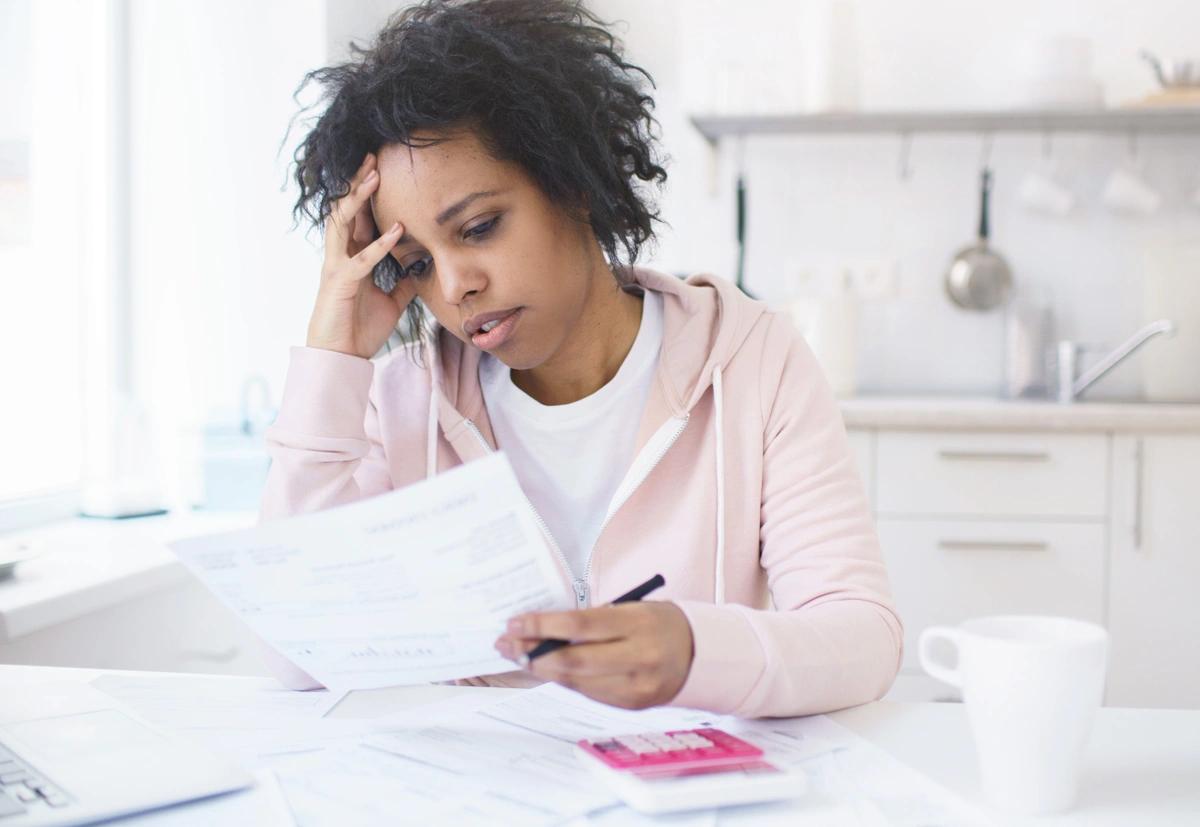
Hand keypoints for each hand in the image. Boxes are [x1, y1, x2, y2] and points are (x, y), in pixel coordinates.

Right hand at [306, 152, 419, 358]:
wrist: (342, 356)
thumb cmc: (360, 328)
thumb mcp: (392, 302)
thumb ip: (403, 283)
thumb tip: (421, 271)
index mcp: (352, 257)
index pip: (359, 217)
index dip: (368, 193)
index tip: (381, 169)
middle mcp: (341, 256)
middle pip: (347, 210)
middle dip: (358, 183)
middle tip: (373, 157)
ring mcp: (337, 267)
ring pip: (343, 223)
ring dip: (359, 200)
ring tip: (372, 177)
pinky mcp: (341, 284)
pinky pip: (361, 259)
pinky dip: (379, 244)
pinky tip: (398, 231)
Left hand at [494, 602, 694, 709]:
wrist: (701, 653)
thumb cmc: (658, 622)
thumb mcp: (631, 608)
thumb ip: (592, 620)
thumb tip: (542, 630)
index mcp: (639, 624)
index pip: (581, 625)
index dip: (542, 626)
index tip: (515, 623)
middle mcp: (639, 658)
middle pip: (574, 660)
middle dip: (533, 653)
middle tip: (506, 643)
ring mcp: (636, 687)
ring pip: (577, 681)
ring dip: (542, 668)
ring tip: (518, 655)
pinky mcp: (631, 705)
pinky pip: (589, 693)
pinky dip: (565, 679)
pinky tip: (547, 668)